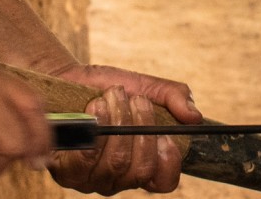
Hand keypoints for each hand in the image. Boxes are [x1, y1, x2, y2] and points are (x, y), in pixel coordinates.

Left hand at [49, 64, 200, 194]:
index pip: (163, 182)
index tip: (166, 136)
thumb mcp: (145, 87)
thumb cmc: (107, 88)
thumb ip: (173, 97)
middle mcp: (117, 179)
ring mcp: (91, 179)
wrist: (67, 79)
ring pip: (116, 164)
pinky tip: (96, 106)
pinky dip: (96, 127)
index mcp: (141, 164)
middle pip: (140, 171)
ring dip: (119, 122)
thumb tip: (195, 117)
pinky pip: (86, 159)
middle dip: (141, 129)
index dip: (169, 164)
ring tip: (112, 96)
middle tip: (136, 100)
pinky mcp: (66, 172)